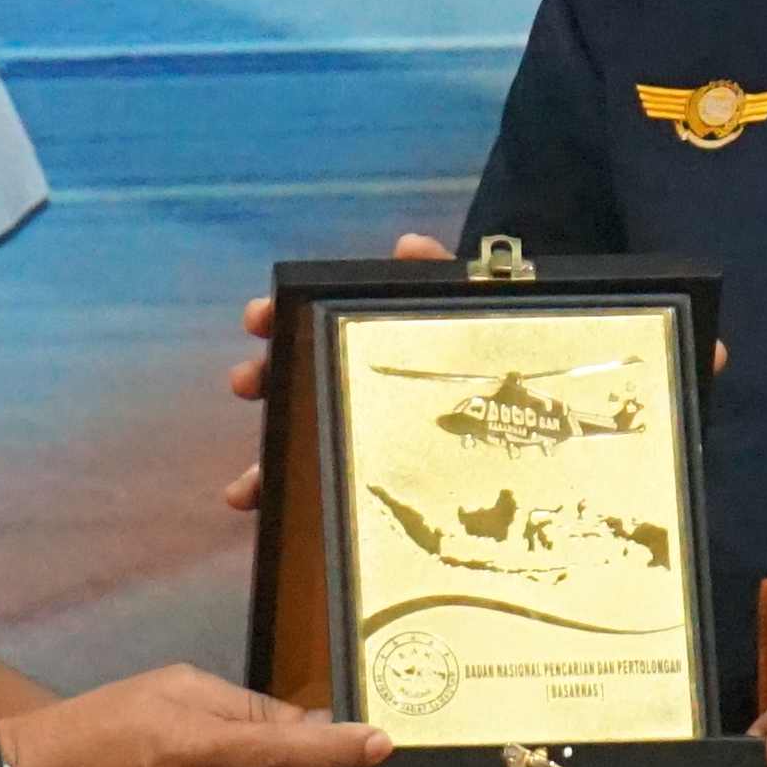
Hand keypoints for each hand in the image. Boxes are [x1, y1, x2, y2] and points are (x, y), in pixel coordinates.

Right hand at [225, 233, 453, 515]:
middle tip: (247, 382)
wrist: (523, 415)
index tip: (256, 317)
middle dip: (261, 382)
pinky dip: (282, 510)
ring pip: (293, 448)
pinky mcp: (364, 487)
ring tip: (243, 489)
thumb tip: (407, 246)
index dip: (277, 319)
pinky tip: (262, 520)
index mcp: (359, 347)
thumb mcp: (468, 312)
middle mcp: (342, 389)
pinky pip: (315, 497)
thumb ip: (442, 276)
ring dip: (260, 467)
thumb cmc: (480, 357)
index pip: (307, 326)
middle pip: (289, 384)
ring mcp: (350, 439)